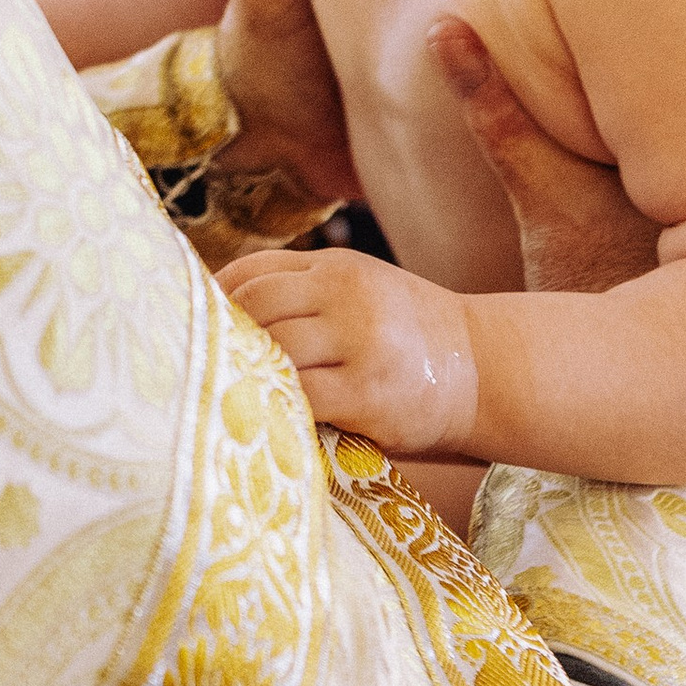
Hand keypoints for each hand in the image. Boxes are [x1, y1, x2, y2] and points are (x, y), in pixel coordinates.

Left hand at [221, 243, 478, 452]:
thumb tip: (221, 313)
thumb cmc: (411, 338)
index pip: (253, 271)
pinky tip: (273, 418)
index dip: (217, 300)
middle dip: (227, 338)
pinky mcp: (367, 392)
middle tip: (209, 370)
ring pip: (274, 349)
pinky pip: (299, 395)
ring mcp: (359, 341)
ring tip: (238, 396)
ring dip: (251, 375)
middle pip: (255, 306)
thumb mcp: (363, 293)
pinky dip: (279, 406)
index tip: (200, 329)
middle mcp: (346, 294)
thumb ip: (305, 294)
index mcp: (337, 267)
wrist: (486, 369)